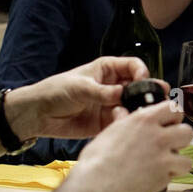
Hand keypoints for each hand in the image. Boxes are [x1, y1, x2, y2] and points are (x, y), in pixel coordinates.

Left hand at [11, 56, 149, 139]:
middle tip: (154, 100)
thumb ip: (102, 92)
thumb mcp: (79, 87)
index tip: (143, 81)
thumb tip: (123, 94)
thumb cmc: (55, 91)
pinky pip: (122, 123)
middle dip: (146, 93)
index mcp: (108, 70)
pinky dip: (126, 124)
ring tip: (140, 115)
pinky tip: (125, 125)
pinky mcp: (107, 122)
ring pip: (133, 106)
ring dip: (138, 111)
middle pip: (138, 87)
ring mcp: (111, 105)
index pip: (133, 66)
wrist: (38, 114)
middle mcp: (113, 86)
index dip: (142, 72)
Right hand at [80, 101, 192, 191]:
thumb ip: (122, 121)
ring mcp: (163, 157)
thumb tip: (121, 111)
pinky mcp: (164, 176)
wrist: (95, 185)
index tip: (169, 124)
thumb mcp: (109, 133)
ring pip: (186, 157)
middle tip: (169, 146)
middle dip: (180, 140)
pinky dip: (168, 177)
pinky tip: (155, 177)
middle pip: (187, 131)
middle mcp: (157, 135)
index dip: (174, 117)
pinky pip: (175, 175)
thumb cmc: (96, 160)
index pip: (174, 108)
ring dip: (178, 162)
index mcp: (144, 120)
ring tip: (164, 165)